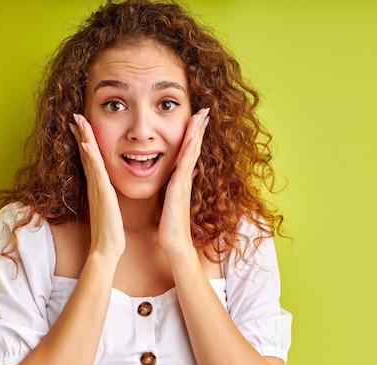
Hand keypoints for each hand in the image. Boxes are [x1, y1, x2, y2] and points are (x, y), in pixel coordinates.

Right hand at [70, 114, 124, 258]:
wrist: (107, 247)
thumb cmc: (110, 230)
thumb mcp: (110, 207)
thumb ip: (107, 195)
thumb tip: (108, 189)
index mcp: (97, 185)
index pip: (90, 158)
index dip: (85, 140)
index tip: (81, 125)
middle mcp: (94, 184)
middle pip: (86, 153)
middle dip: (81, 133)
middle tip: (75, 115)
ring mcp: (96, 187)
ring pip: (89, 157)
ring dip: (83, 138)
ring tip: (78, 120)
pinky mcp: (102, 193)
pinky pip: (95, 172)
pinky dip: (90, 157)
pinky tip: (87, 145)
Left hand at [158, 108, 209, 254]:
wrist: (175, 242)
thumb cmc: (171, 224)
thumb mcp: (172, 199)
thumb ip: (177, 185)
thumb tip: (182, 173)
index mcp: (182, 179)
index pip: (189, 151)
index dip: (194, 134)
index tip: (197, 117)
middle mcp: (185, 178)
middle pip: (193, 147)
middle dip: (199, 127)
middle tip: (204, 108)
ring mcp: (184, 183)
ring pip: (191, 152)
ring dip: (196, 133)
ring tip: (201, 115)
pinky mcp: (179, 189)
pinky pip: (184, 167)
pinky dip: (189, 152)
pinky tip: (192, 139)